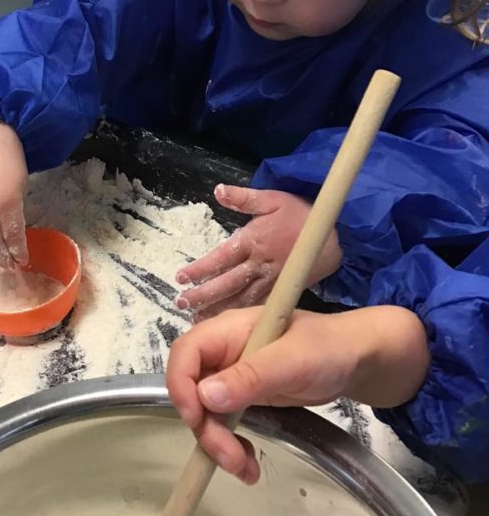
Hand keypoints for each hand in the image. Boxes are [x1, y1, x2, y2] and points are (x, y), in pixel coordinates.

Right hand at [166, 305, 429, 482]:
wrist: (358, 360)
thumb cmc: (328, 348)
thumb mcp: (293, 360)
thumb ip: (250, 376)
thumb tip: (205, 396)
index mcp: (229, 330)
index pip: (185, 353)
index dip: (181, 386)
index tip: (197, 419)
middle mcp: (224, 352)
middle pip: (192, 390)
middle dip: (206, 428)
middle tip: (231, 458)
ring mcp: (233, 376)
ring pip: (206, 413)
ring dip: (218, 444)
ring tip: (246, 470)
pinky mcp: (244, 398)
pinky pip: (224, 424)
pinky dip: (231, 446)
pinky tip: (249, 464)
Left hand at [175, 185, 341, 315]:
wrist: (335, 235)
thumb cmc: (301, 214)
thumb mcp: (272, 198)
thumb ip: (244, 197)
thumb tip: (218, 190)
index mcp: (253, 240)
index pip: (221, 257)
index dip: (201, 268)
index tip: (181, 277)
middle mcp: (259, 263)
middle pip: (227, 282)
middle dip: (203, 294)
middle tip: (181, 303)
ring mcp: (271, 279)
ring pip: (240, 298)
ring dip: (218, 309)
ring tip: (196, 319)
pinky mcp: (282, 289)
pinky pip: (259, 305)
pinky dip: (242, 316)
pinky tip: (227, 325)